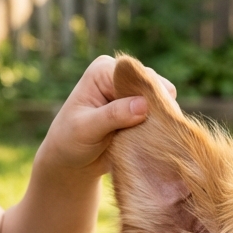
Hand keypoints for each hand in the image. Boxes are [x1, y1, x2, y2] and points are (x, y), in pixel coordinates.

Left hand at [36, 55, 175, 178]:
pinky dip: (159, 127)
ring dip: (159, 119)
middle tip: (151, 132)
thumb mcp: (86, 128)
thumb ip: (113, 115)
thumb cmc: (70, 141)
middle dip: (156, 107)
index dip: (148, 93)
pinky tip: (150, 139)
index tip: (152, 117)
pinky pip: (162, 115)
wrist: (71, 161)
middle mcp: (120, 76)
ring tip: (148, 137)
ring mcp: (132, 93)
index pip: (136, 75)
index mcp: (104, 71)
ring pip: (162, 100)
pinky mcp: (141, 110)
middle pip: (154, 84)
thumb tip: (144, 105)